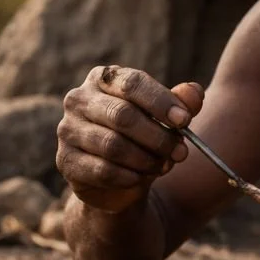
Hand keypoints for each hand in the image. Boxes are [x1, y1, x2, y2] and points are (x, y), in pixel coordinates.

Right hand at [57, 66, 203, 211]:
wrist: (118, 181)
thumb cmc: (143, 140)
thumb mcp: (166, 120)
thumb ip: (182, 104)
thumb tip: (194, 93)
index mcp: (104, 78)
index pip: (132, 83)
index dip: (161, 102)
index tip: (185, 121)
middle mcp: (79, 99)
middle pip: (122, 115)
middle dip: (158, 137)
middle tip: (181, 152)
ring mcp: (68, 130)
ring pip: (113, 146)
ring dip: (145, 160)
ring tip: (161, 166)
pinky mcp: (65, 160)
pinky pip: (102, 171)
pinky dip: (128, 177)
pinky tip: (139, 178)